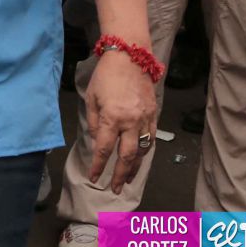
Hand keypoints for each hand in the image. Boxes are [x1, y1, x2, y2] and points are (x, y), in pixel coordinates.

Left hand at [84, 49, 158, 192]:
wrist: (130, 58)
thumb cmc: (106, 76)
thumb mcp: (91, 97)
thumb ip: (93, 121)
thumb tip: (96, 140)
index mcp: (112, 117)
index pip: (104, 149)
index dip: (99, 166)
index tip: (94, 178)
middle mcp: (130, 122)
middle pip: (127, 156)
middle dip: (120, 174)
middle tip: (113, 188)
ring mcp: (145, 119)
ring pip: (142, 151)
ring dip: (135, 168)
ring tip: (127, 179)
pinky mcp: (154, 115)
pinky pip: (151, 139)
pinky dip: (145, 152)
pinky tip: (140, 160)